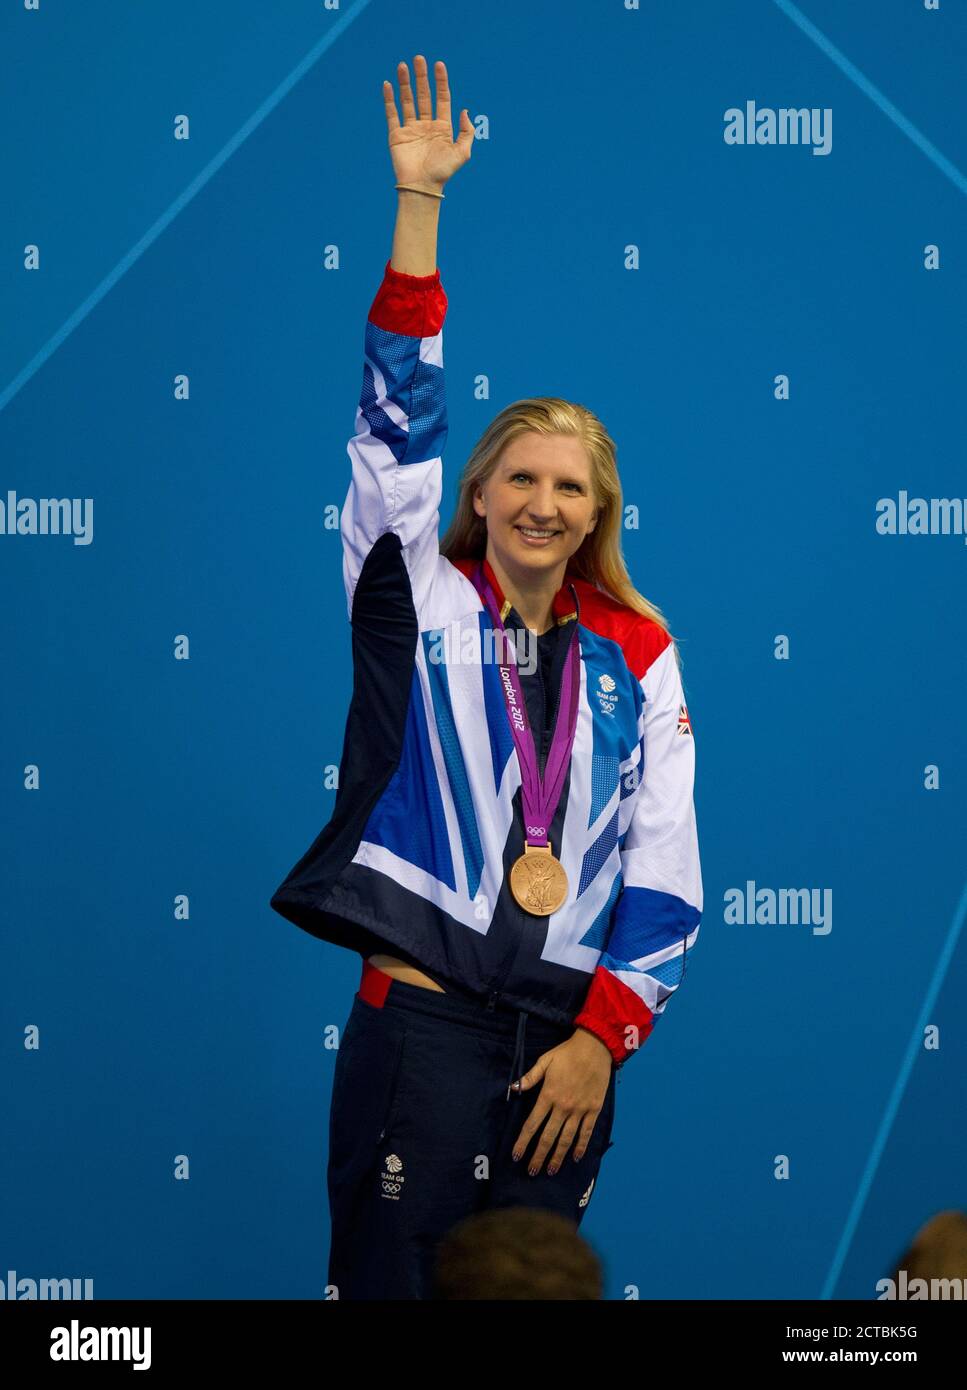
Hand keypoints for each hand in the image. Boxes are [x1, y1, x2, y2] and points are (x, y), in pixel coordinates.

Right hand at [383, 56, 473, 191]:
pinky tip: (388, 84)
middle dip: (422, 77)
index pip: (442, 98)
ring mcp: (411, 129)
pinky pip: (392, 113)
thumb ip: (467, 132)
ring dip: (405, 83)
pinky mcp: (396, 135)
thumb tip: (464, 110)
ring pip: (407, 100)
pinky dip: (389, 99)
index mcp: (442, 127)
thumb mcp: (462, 153)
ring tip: (403, 65)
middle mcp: (426, 125)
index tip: (439, 65)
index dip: (441, 82)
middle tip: (419, 58)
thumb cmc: (443, 173)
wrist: (422, 188)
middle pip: (424, 95)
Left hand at [511, 1029, 613, 1175]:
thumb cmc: (567, 1053)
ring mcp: (579, 1110)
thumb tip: (513, 1088)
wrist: (595, 1048)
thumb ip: (530, 1077)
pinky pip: (586, 1132)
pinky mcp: (593, 1110)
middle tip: (531, 1171)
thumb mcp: (545, 1061)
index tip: (516, 1155)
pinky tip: (575, 1157)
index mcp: (548, 1095)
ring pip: (566, 1139)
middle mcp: (563, 1107)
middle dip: (538, 1156)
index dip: (523, 1141)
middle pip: (548, 1137)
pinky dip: (580, 1146)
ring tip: (551, 1171)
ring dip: (557, 1156)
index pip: (532, 1124)